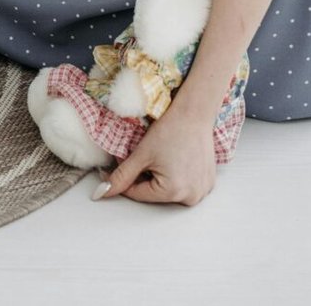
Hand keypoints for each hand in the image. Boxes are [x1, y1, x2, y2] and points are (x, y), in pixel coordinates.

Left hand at [97, 101, 217, 207]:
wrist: (194, 113)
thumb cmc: (170, 130)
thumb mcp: (141, 154)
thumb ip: (122, 176)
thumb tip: (103, 192)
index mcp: (173, 192)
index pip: (139, 194)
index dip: (125, 181)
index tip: (117, 169)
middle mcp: (191, 197)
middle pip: (156, 194)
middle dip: (145, 179)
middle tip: (145, 157)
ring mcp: (202, 191)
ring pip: (170, 190)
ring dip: (161, 178)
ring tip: (163, 156)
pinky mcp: (207, 183)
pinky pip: (186, 185)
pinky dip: (177, 176)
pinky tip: (176, 159)